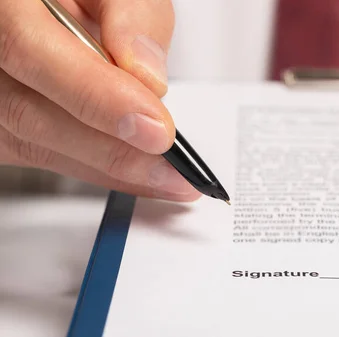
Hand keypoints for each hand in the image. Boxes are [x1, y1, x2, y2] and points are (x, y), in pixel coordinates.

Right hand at [0, 0, 200, 200]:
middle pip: (28, 113)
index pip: (28, 49)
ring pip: (30, 142)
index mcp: (1, 2)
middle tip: (171, 168)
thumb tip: (149, 76)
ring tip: (164, 178)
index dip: (95, 95)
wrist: (50, 6)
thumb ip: (131, 13)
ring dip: (104, 166)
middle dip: (110, 149)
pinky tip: (130, 170)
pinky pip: (32, 151)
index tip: (155, 128)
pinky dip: (89, 164)